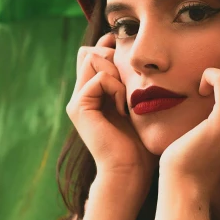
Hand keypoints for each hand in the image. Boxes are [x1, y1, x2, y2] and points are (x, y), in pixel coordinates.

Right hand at [66, 33, 158, 188]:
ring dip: (115, 72)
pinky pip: (98, 78)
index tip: (130, 59)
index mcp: (94, 94)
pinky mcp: (79, 107)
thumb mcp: (138, 106)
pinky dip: (116, 87)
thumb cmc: (141, 144)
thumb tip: (139, 60)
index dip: (108, 47)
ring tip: (126, 96)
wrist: (130, 171)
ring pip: (90, 58)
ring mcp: (78, 101)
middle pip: (88, 52)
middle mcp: (82, 95)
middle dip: (111, 57)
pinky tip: (123, 108)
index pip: (92, 54)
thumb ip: (132, 84)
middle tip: (129, 80)